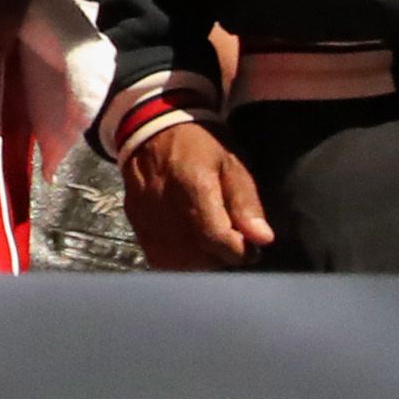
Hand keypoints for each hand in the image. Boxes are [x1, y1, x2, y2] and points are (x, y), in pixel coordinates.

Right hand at [120, 119, 273, 270]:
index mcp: (193, 188)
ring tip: (213, 249)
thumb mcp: (230, 165)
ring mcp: (146, 219)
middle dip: (222, 259)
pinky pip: (158, 259)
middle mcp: (165, 208)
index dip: (241, 251)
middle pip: (198, 258)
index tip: (252, 247)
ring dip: (201, 264)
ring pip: (178, 264)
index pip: (218, 239)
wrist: (150, 134)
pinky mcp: (136, 225)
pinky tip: (191, 252)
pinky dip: (179, 263)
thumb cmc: (198, 147)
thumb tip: (262, 239)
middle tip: (233, 245)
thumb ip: (245, 203)